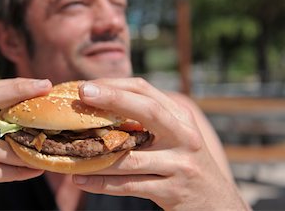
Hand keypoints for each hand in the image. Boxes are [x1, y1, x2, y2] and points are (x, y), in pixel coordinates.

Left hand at [73, 78, 248, 210]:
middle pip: (147, 111)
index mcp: (180, 118)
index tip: (87, 86)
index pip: (147, 92)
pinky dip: (101, 183)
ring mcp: (180, 165)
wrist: (217, 204)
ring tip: (66, 149)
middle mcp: (184, 137)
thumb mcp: (175, 137)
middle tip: (82, 93)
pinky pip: (129, 186)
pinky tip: (80, 179)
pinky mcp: (173, 191)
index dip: (115, 86)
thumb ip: (148, 122)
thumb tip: (101, 109)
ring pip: (130, 157)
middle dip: (113, 98)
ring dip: (95, 154)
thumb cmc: (185, 164)